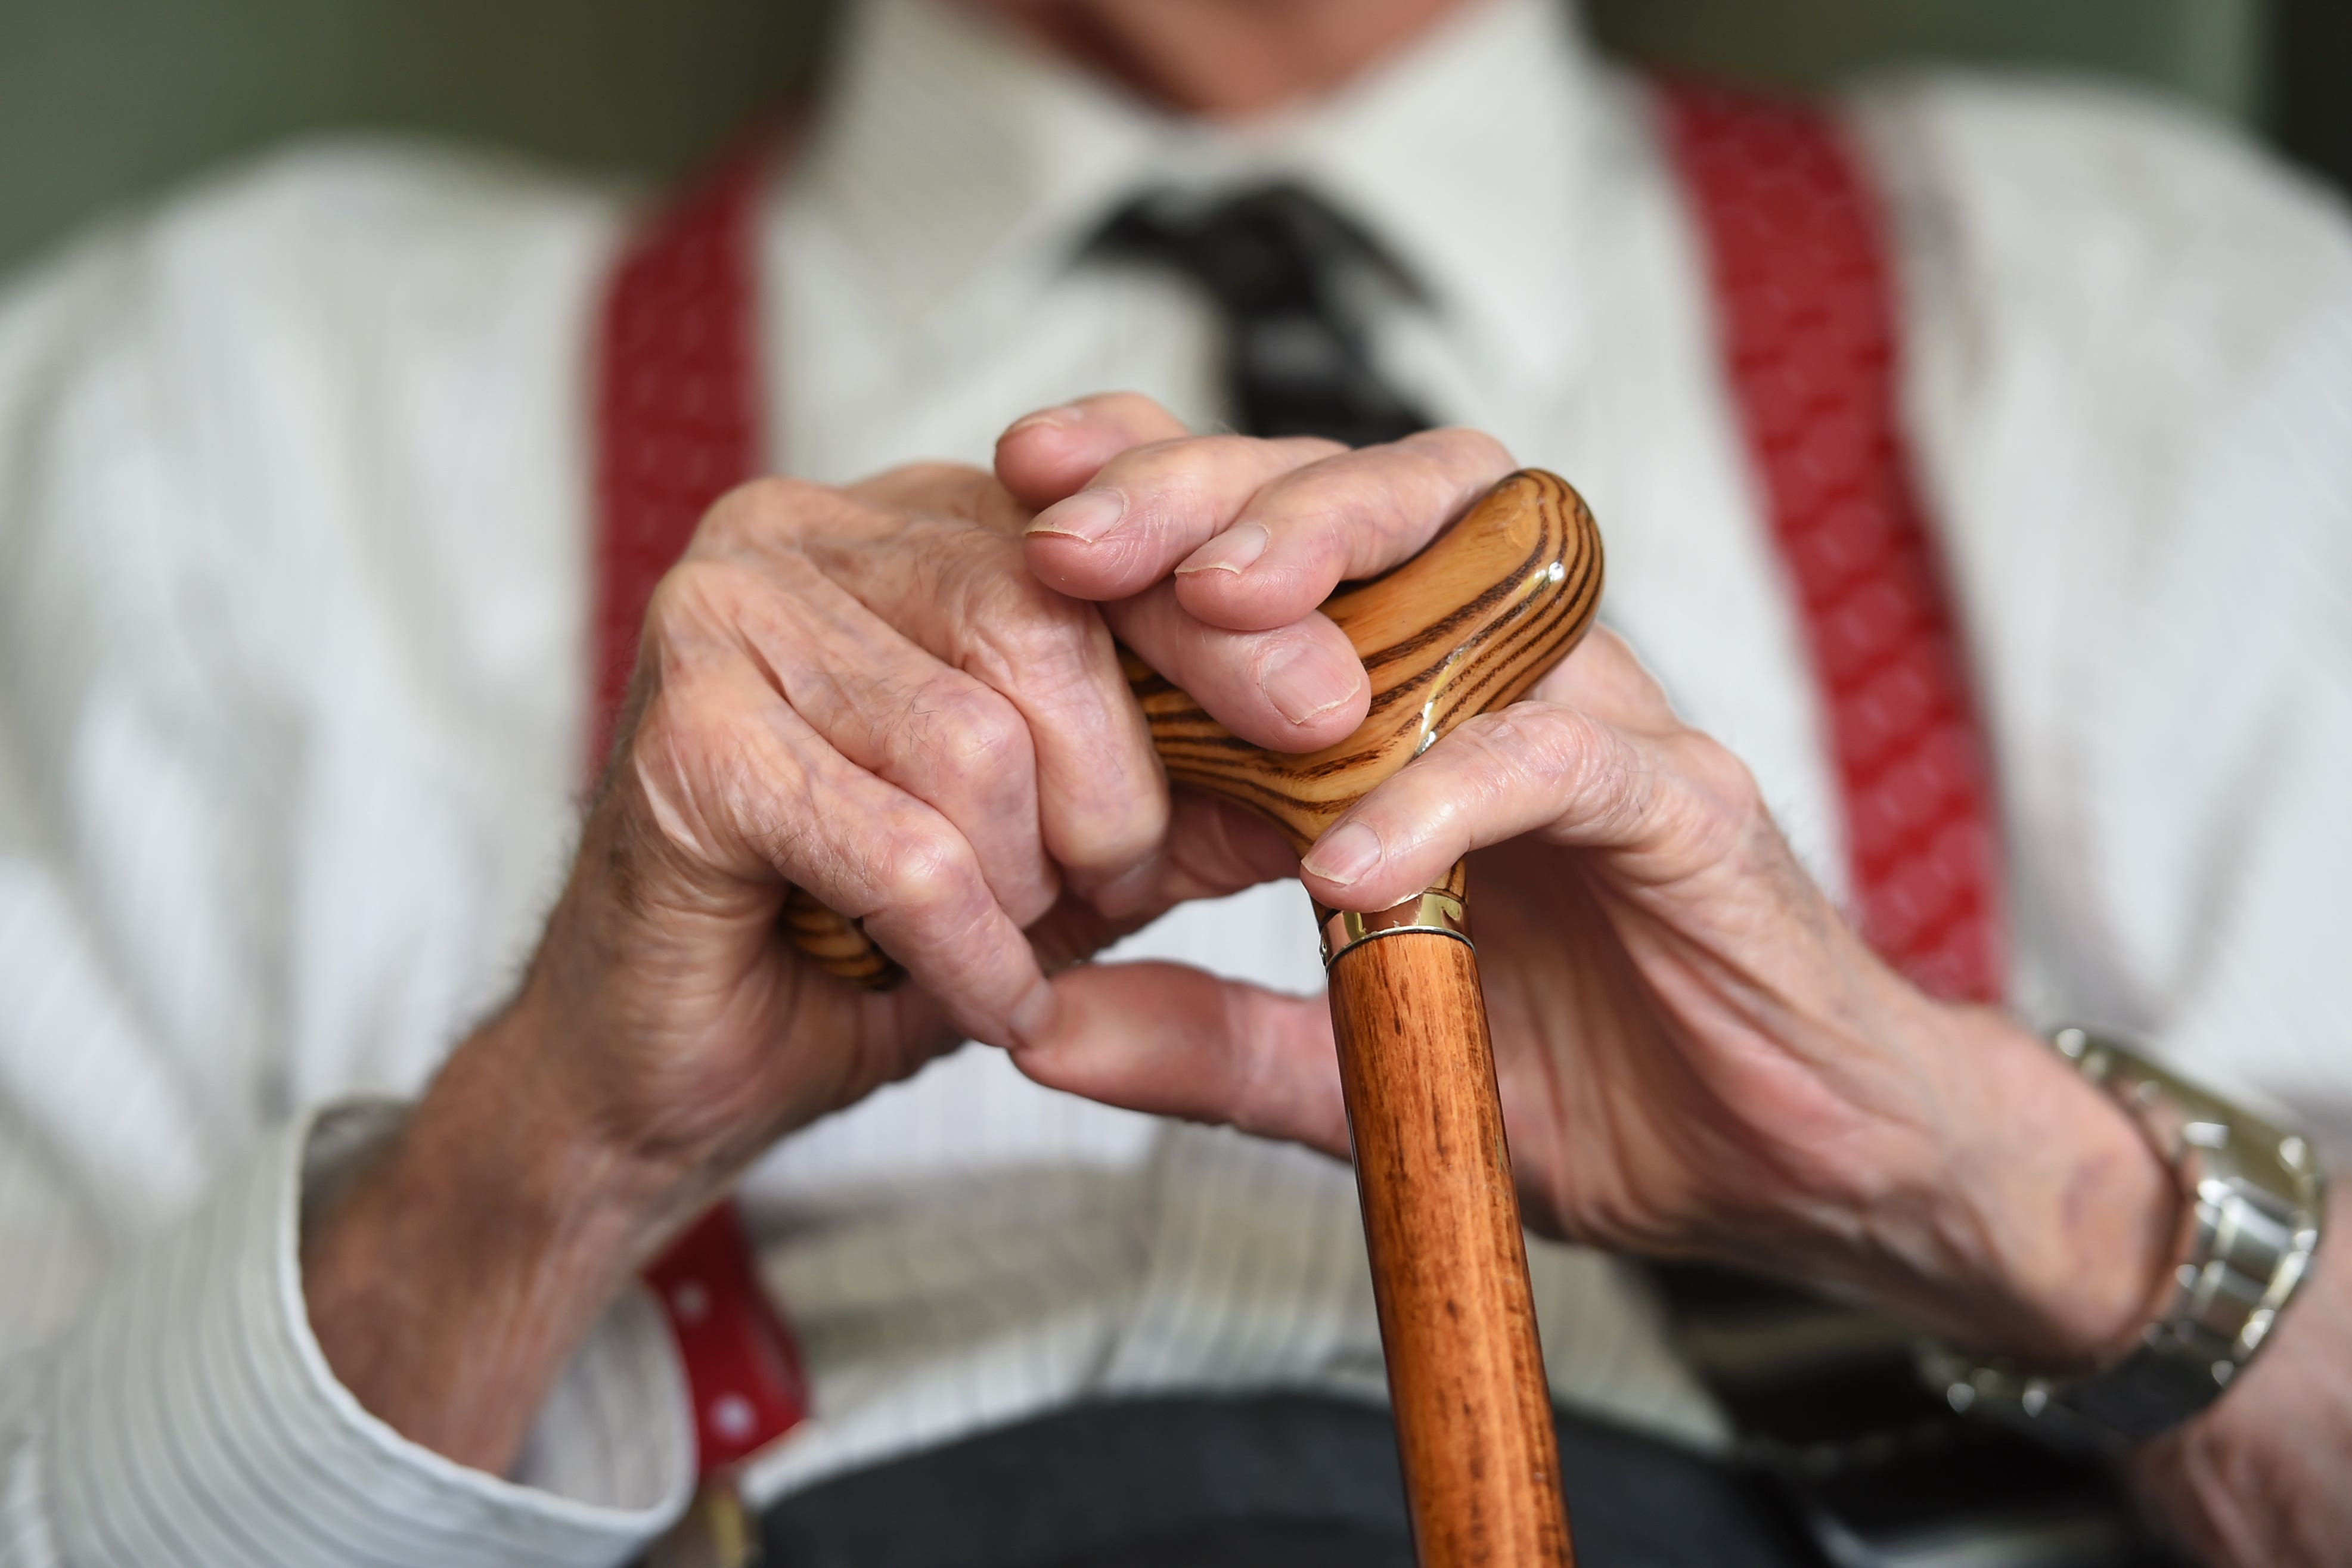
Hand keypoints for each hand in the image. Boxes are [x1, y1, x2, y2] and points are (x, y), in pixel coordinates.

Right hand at [300, 395, 1518, 1470]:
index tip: (1332, 711)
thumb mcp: (1072, 843)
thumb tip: (1354, 728)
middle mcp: (806, 530)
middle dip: (1121, 789)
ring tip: (1008, 941)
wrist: (678, 1064)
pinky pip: (904, 847)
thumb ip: (1191, 774)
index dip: (1230, 615)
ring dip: (1028, 883)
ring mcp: (724, 614)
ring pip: (981, 740)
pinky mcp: (681, 734)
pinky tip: (970, 994)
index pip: (1104, 515)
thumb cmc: (873, 936)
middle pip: (1048, 618)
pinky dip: (966, 951)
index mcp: (906, 522)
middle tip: (1111, 888)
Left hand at [1005, 409, 2178, 1371]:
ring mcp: (1603, 728)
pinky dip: (1451, 793)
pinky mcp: (1688, 809)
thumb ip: (1208, 1037)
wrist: (1796, 1166)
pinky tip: (1345, 858)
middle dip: (1210, 489)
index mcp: (1417, 710)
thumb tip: (1033, 1026)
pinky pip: (1565, 759)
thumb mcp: (1360, 1066)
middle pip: (1364, 501)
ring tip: (1198, 606)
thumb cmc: (1594, 1083)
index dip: (1156, 495)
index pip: (1283, 546)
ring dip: (1331, 557)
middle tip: (1073, 534)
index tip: (1019, 498)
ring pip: (1477, 563)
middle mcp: (1506, 683)